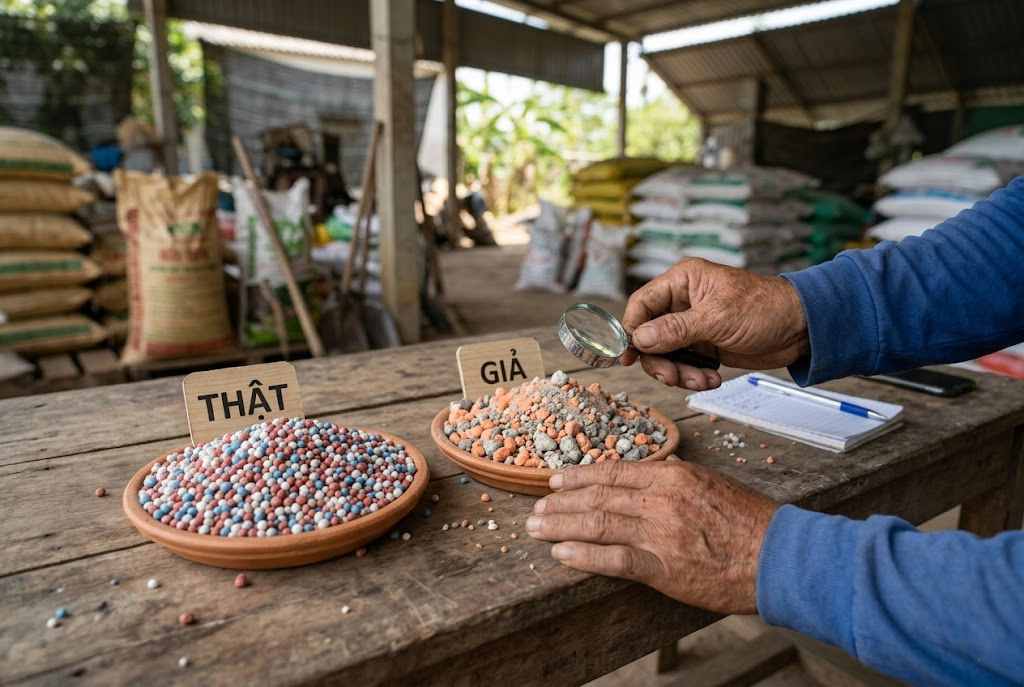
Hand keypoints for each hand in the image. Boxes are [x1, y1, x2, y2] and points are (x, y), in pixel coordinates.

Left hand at [526, 460, 777, 614]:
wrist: (778, 555)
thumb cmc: (748, 521)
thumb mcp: (709, 483)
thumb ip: (672, 480)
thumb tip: (643, 477)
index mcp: (672, 475)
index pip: (614, 472)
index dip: (579, 475)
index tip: (556, 479)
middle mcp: (662, 499)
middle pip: (598, 497)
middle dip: (561, 503)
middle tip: (535, 507)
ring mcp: (661, 533)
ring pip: (599, 524)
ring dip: (561, 525)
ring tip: (536, 528)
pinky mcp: (665, 567)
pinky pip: (615, 559)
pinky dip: (584, 556)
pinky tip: (562, 555)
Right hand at [620, 258, 809, 390]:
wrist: (801, 329)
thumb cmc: (765, 309)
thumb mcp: (717, 318)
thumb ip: (676, 329)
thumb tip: (640, 339)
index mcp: (682, 281)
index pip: (641, 304)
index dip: (630, 329)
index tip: (629, 355)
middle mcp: (683, 302)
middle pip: (649, 335)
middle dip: (659, 360)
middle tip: (671, 377)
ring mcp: (693, 326)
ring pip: (665, 354)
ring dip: (679, 372)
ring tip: (701, 381)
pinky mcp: (704, 346)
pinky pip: (684, 365)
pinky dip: (693, 376)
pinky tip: (712, 379)